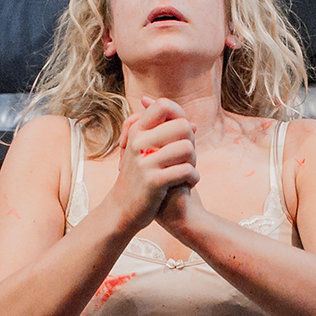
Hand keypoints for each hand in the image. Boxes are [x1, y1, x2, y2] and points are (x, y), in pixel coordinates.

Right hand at [109, 97, 198, 231]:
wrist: (122, 210)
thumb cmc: (140, 179)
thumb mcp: (146, 153)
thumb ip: (166, 137)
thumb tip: (194, 124)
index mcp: (136, 132)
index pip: (162, 105)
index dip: (179, 115)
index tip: (182, 134)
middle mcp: (139, 142)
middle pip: (182, 125)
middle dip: (191, 142)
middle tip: (187, 158)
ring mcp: (145, 162)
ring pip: (187, 148)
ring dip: (193, 162)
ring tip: (187, 172)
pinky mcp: (153, 181)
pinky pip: (186, 170)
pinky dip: (193, 178)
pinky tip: (188, 184)